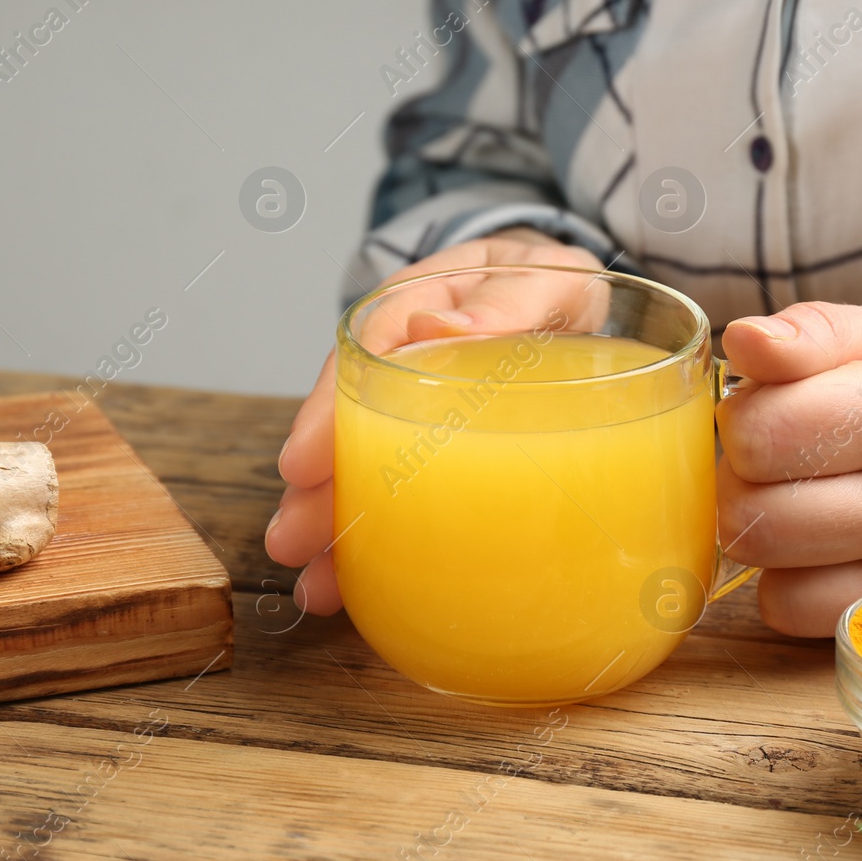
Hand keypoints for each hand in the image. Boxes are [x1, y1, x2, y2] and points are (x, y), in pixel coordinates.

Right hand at [267, 229, 604, 615]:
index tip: (304, 464)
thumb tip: (436, 327)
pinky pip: (390, 484)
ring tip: (313, 583)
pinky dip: (371, 534)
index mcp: (418, 305)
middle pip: (344, 423)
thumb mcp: (544, 277)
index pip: (357, 363)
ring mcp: (410, 403)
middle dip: (315, 488)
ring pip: (360, 464)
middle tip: (292, 540)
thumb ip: (506, 299)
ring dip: (334, 523)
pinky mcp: (429, 442)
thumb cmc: (551, 285)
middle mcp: (400, 358)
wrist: (568, 295)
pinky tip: (353, 583)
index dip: (327, 414)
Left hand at [717, 301, 861, 636]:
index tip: (771, 408)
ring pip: (774, 585)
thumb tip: (743, 342)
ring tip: (808, 502)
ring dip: (769, 543)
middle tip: (781, 460)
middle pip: (756, 518)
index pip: (764, 433)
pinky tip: (834, 548)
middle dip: (744, 482)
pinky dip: (800, 588)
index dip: (743, 417)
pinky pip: (811, 623)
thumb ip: (818, 331)